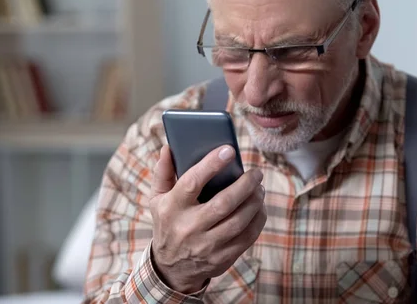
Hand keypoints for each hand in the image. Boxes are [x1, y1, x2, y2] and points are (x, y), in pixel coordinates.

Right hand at [149, 145, 266, 293]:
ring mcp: (206, 246)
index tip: (229, 150)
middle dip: (245, 184)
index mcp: (172, 208)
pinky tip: (259, 206)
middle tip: (256, 172)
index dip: (211, 164)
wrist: (171, 268)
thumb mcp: (157, 199)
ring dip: (255, 201)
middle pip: (224, 203)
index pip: (192, 182)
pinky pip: (247, 237)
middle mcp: (189, 228)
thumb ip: (163, 172)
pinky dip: (258, 219)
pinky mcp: (222, 258)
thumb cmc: (168, 222)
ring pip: (239, 221)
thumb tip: (169, 147)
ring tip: (259, 188)